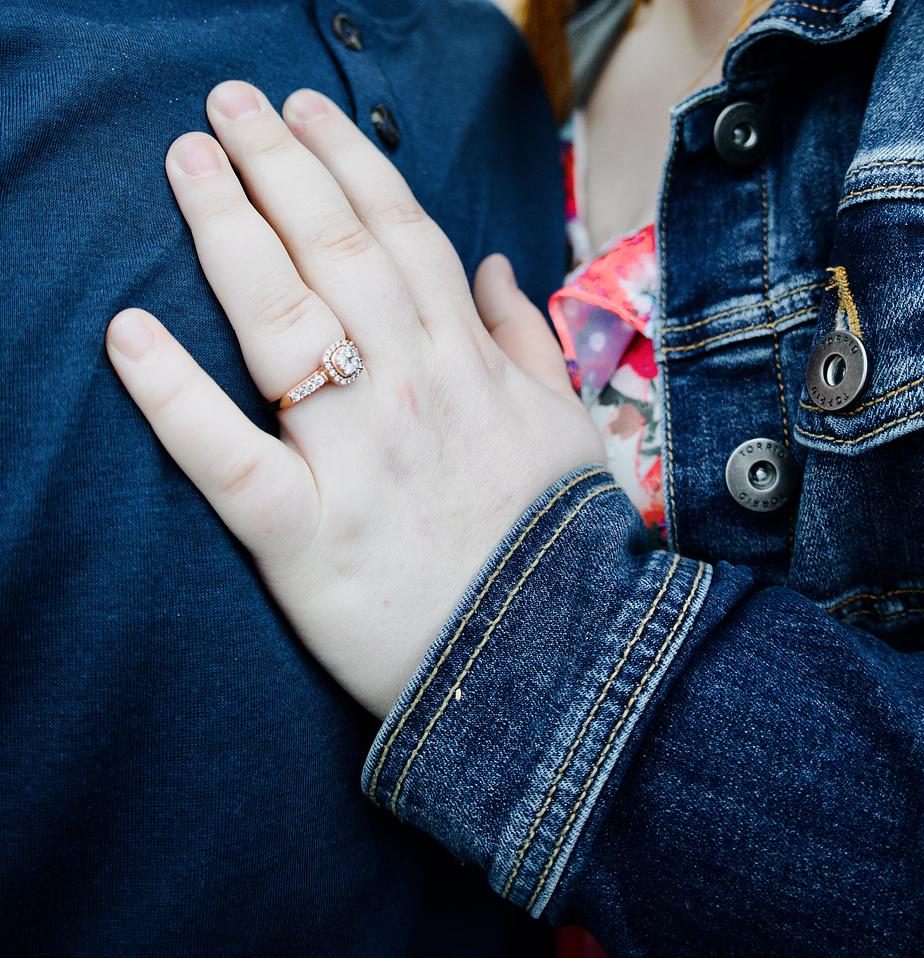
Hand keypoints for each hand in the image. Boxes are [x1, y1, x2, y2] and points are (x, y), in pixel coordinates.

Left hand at [106, 82, 603, 717]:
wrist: (553, 661)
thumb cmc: (558, 545)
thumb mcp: (570, 431)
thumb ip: (529, 345)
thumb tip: (498, 270)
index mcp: (469, 367)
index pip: (404, 236)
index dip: (352, 164)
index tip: (307, 113)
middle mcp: (412, 393)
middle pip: (336, 255)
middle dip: (280, 167)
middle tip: (228, 106)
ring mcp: (357, 460)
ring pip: (284, 324)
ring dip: (229, 231)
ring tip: (188, 161)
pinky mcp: (306, 536)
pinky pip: (228, 458)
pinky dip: (173, 397)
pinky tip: (129, 334)